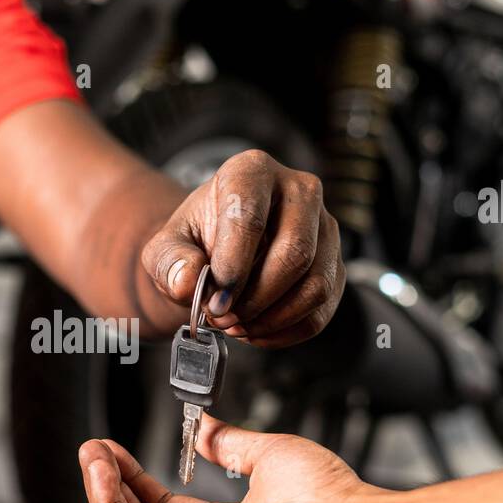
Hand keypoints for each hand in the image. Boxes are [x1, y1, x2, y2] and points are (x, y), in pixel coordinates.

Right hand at [77, 415, 371, 502]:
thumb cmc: (327, 499)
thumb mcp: (267, 455)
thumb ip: (228, 443)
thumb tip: (202, 425)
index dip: (137, 479)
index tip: (117, 450)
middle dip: (112, 484)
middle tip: (94, 449)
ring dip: (103, 492)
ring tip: (91, 455)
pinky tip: (103, 472)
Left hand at [141, 150, 343, 347]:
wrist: (218, 252)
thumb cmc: (196, 242)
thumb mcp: (167, 248)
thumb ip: (170, 262)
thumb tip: (187, 280)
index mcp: (252, 172)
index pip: (251, 218)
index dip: (233, 268)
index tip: (215, 302)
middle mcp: (299, 191)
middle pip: (295, 253)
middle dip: (256, 299)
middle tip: (224, 318)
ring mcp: (325, 227)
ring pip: (316, 284)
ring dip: (273, 318)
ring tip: (237, 326)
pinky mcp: (335, 265)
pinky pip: (322, 308)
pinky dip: (287, 331)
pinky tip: (257, 331)